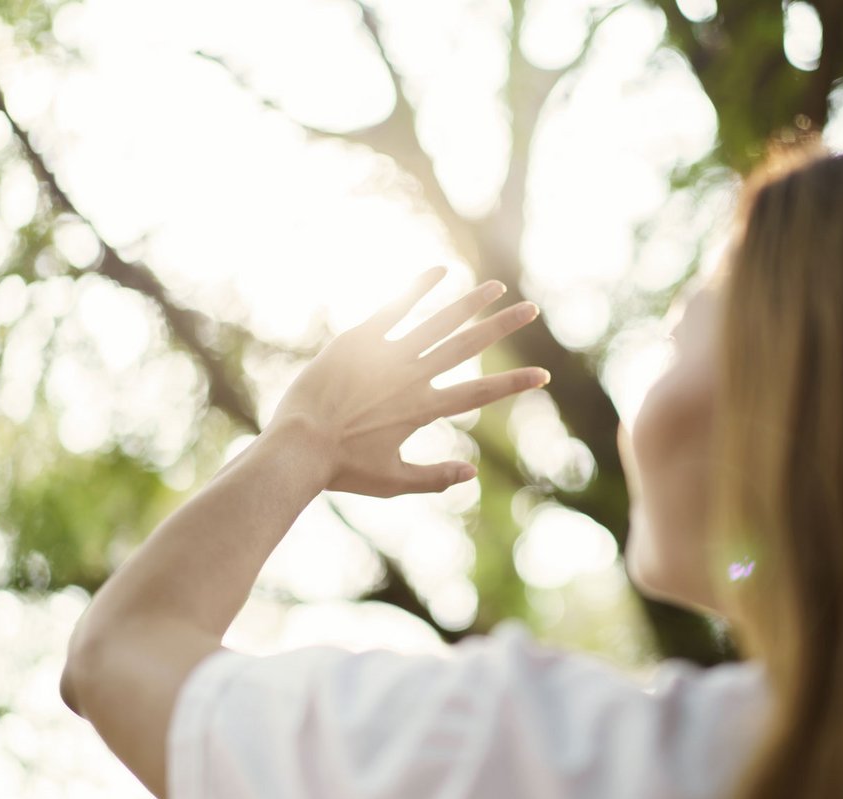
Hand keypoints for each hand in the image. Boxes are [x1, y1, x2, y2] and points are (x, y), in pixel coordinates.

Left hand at [268, 266, 548, 495]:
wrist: (298, 446)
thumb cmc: (342, 469)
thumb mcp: (392, 482)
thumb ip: (435, 477)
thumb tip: (473, 473)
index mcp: (422, 409)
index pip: (480, 392)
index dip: (514, 384)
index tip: (543, 375)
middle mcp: (412, 377)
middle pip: (467, 346)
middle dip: (502, 327)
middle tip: (531, 310)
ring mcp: (386, 355)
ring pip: (438, 322)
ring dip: (470, 303)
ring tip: (497, 287)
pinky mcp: (359, 341)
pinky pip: (394, 308)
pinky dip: (418, 290)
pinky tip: (440, 272)